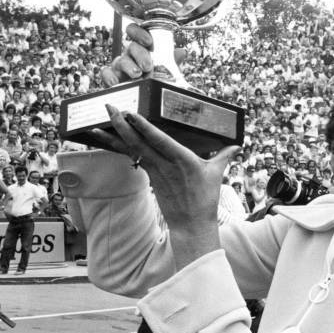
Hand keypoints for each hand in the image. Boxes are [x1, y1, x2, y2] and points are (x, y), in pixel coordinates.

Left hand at [91, 104, 240, 235]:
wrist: (192, 224)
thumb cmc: (205, 199)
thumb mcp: (216, 174)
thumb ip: (224, 155)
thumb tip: (237, 145)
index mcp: (183, 160)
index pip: (159, 140)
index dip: (143, 127)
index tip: (131, 113)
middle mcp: (165, 165)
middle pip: (138, 142)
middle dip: (121, 125)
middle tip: (109, 108)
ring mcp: (155, 172)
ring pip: (131, 150)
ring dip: (114, 137)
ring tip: (96, 126)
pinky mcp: (151, 178)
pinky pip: (133, 159)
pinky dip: (120, 148)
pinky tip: (108, 140)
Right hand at [101, 24, 186, 85]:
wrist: (144, 100)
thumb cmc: (153, 81)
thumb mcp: (165, 71)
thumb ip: (171, 61)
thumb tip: (183, 52)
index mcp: (141, 49)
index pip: (135, 33)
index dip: (139, 33)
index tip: (148, 41)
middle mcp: (129, 55)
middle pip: (131, 47)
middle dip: (139, 54)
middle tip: (147, 66)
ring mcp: (119, 67)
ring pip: (119, 60)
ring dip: (128, 66)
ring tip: (137, 74)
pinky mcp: (111, 78)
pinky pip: (105, 72)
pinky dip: (109, 76)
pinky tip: (116, 82)